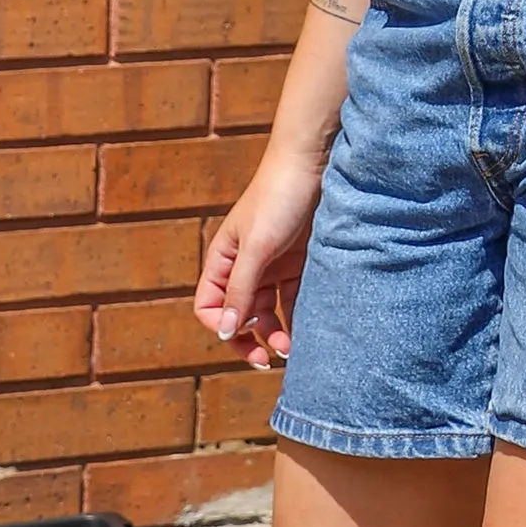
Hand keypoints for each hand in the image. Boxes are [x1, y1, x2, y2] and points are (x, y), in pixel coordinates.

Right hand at [194, 150, 324, 371]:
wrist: (315, 166)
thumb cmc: (278, 200)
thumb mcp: (257, 247)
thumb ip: (240, 289)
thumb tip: (224, 332)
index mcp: (222, 261)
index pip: (209, 307)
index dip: (221, 327)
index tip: (243, 338)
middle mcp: (244, 268)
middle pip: (239, 316)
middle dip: (251, 339)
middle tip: (269, 359)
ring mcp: (272, 268)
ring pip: (269, 313)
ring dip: (277, 334)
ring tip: (294, 349)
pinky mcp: (300, 266)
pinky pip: (295, 300)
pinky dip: (298, 318)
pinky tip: (309, 332)